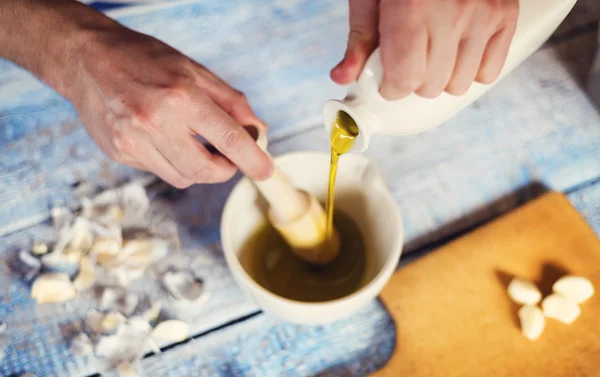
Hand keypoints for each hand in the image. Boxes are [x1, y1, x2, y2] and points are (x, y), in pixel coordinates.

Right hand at [67, 26, 272, 187]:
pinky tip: (163, 139)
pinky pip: (158, 171)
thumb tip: (257, 131)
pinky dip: (170, 162)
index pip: (228, 139)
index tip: (265, 170)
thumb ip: (230, 103)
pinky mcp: (120, 153)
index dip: (252, 159)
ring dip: (198, 168)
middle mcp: (155, 123)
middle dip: (225, 170)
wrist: (87, 60)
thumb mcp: (194, 71)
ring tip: (192, 143)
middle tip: (229, 158)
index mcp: (181, 97)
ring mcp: (133, 142)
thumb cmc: (144, 59)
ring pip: (183, 178)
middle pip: (206, 171)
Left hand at [330, 0, 519, 98]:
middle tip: (409, 57)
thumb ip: (360, 40)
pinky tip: (458, 49)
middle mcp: (453, 12)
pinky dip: (471, 69)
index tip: (387, 78)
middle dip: (414, 80)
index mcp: (412, 9)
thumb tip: (343, 78)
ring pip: (460, 85)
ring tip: (434, 50)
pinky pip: (489, 72)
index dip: (391, 87)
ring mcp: (484, 13)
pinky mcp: (506, 14)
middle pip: (431, 87)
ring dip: (443, 77)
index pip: (405, 80)